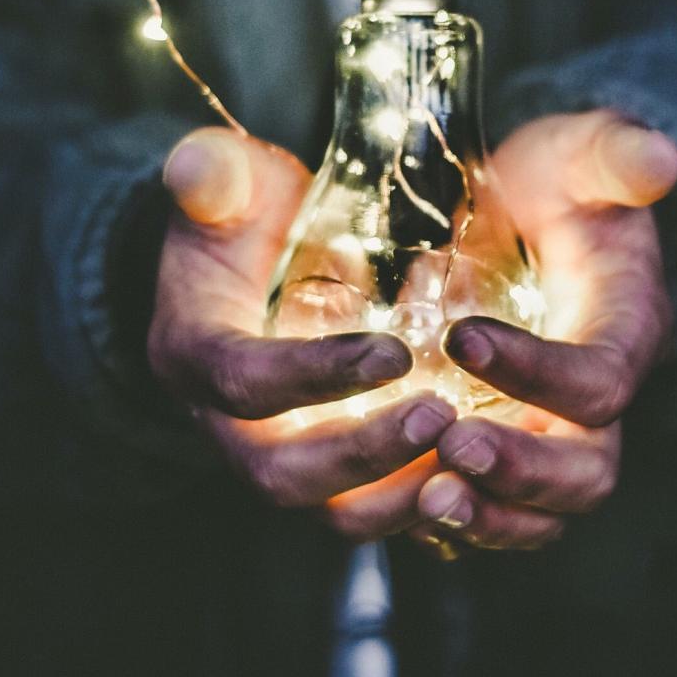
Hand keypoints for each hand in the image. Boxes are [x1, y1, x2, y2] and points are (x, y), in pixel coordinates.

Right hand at [148, 127, 455, 537]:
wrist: (247, 265)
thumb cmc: (243, 218)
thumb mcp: (227, 185)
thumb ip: (214, 175)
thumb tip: (197, 166)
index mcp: (194, 353)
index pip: (243, 382)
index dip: (314, 376)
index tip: (395, 353)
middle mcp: (227, 424)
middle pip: (283, 474)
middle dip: (363, 455)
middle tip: (442, 416)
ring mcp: (280, 453)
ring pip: (332, 510)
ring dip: (400, 495)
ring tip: (473, 456)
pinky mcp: (327, 470)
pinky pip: (371, 509)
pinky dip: (423, 503)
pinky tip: (482, 473)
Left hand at [413, 111, 676, 551]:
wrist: (530, 216)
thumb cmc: (558, 183)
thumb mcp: (583, 154)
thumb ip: (615, 155)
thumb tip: (660, 158)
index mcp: (624, 332)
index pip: (599, 380)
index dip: (538, 371)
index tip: (462, 337)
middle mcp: (595, 402)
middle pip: (585, 471)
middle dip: (522, 471)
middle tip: (451, 446)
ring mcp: (549, 434)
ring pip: (540, 513)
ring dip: (487, 517)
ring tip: (426, 498)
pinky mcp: (504, 448)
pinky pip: (490, 511)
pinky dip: (450, 522)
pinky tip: (397, 501)